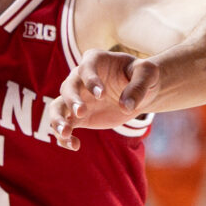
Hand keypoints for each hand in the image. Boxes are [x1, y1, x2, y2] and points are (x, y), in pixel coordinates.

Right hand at [39, 48, 158, 149]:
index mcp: (95, 60)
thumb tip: (126, 106)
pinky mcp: (79, 116)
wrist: (142, 92)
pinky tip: (74, 146)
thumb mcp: (148, 74)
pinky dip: (65, 137)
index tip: (101, 94)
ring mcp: (78, 97)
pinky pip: (65, 125)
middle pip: (67, 87)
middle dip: (71, 100)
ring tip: (66, 133)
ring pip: (57, 107)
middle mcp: (81, 77)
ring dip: (58, 120)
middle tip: (80, 112)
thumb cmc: (144, 76)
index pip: (86, 67)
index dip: (91, 80)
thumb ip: (138, 86)